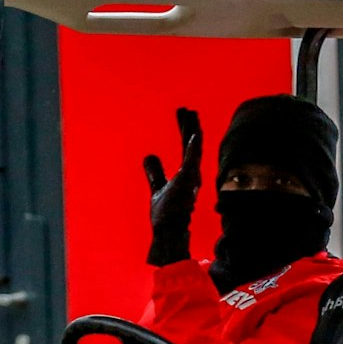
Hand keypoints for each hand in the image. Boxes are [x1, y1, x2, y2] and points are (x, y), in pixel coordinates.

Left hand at [143, 107, 202, 266]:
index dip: (185, 131)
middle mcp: (192, 175)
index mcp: (185, 174)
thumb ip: (155, 172)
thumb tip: (148, 156)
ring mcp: (191, 179)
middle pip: (191, 146)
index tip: (184, 114)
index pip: (185, 148)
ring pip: (193, 150)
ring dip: (191, 132)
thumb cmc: (166, 215)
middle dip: (189, 127)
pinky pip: (191, 162)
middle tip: (187, 110)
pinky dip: (193, 149)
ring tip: (191, 115)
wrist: (169, 233)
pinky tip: (194, 135)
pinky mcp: (188, 184)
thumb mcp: (157, 187)